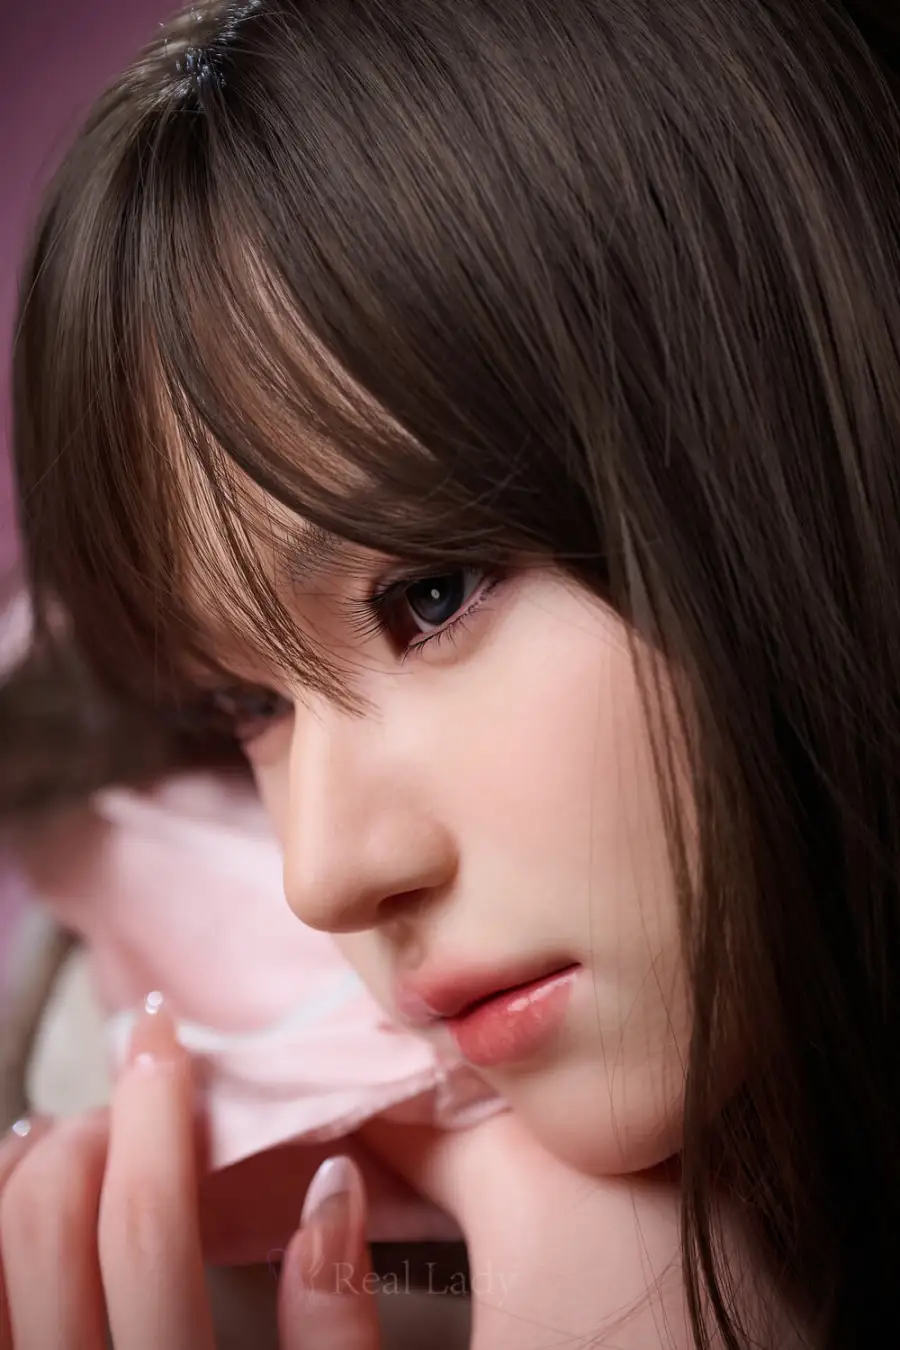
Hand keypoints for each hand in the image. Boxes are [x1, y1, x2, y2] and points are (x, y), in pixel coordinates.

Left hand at [0, 998, 380, 1348]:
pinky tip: (27, 1180)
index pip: (143, 1229)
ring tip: (83, 1126)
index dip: (152, 1111)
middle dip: (95, 1128)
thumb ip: (339, 1328)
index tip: (163, 1034)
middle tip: (140, 1098)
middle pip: (51, 1223)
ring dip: (32, 1162)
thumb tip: (335, 1186)